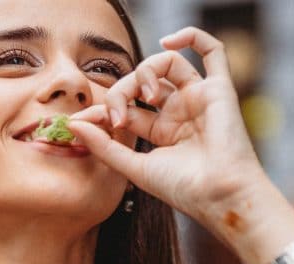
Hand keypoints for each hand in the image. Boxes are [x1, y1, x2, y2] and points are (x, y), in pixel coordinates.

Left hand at [68, 27, 267, 235]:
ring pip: (168, 64)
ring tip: (145, 94)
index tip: (83, 120)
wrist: (219, 197)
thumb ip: (104, 146)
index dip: (103, 107)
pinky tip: (168, 43)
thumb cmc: (184, 189)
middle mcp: (180, 112)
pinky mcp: (219, 90)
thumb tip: (73, 124)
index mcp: (162, 132)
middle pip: (142, 83)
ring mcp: (199, 99)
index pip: (126, 106)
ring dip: (146, 70)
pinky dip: (192, 37)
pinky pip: (213, 51)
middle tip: (117, 116)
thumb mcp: (135, 168)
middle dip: (121, 92)